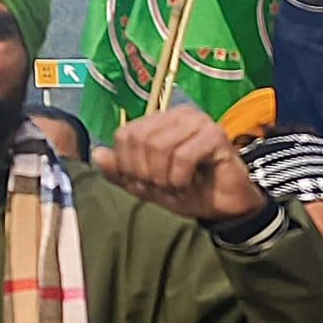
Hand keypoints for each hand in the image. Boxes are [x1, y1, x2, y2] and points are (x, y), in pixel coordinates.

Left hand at [94, 106, 267, 222]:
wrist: (226, 208)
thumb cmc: (190, 192)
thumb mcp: (148, 186)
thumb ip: (122, 172)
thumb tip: (97, 154)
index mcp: (161, 120)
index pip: (125, 135)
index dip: (128, 165)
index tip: (146, 184)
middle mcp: (179, 114)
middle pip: (140, 140)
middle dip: (146, 173)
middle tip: (162, 188)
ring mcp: (199, 122)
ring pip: (160, 147)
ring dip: (163, 178)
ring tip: (177, 187)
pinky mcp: (215, 135)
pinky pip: (183, 157)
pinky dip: (180, 179)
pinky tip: (189, 185)